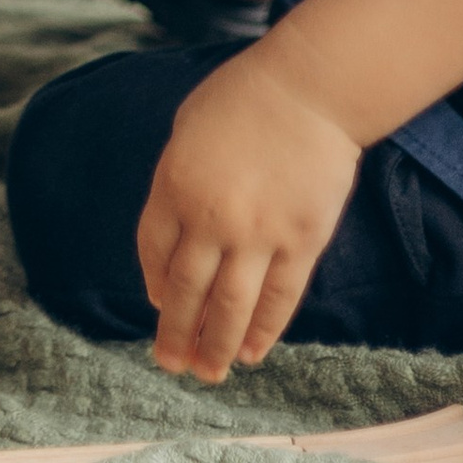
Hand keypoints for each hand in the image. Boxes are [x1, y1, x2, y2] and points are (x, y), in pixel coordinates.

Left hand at [135, 46, 360, 380]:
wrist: (308, 89)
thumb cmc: (243, 98)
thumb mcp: (186, 130)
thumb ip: (176, 181)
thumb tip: (173, 234)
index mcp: (174, 185)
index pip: (154, 251)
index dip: (156, 284)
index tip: (159, 304)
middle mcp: (211, 218)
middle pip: (186, 290)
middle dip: (176, 333)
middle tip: (170, 364)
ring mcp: (258, 234)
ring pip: (230, 307)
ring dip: (215, 346)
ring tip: (207, 374)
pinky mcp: (300, 243)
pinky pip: (278, 300)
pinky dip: (263, 332)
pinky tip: (250, 353)